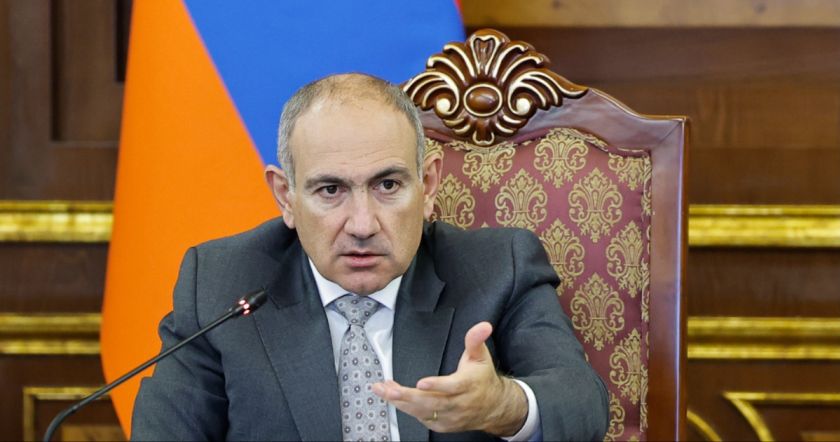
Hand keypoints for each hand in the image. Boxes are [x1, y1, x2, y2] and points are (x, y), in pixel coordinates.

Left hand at [372, 322, 527, 435]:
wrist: (493, 407)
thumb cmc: (482, 379)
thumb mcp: (480, 356)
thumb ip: (475, 340)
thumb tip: (483, 326)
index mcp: (467, 385)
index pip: (452, 387)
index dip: (437, 386)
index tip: (421, 383)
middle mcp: (457, 404)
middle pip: (431, 402)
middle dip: (407, 396)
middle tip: (388, 389)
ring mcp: (449, 416)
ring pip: (422, 411)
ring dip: (401, 401)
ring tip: (383, 390)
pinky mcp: (442, 425)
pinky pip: (421, 418)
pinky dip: (406, 408)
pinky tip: (394, 398)